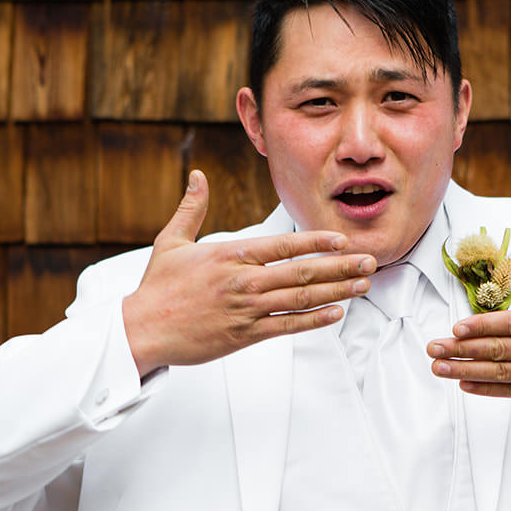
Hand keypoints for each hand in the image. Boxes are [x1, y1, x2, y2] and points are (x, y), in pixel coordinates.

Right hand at [122, 171, 374, 375]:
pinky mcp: (244, 334)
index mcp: (231, 254)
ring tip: (363, 284)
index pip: (284, 244)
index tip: (343, 239)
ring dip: (337, 291)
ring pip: (301, 298)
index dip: (318, 241)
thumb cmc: (157, 288)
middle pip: (302, 270)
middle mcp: (244, 280)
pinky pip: (287, 325)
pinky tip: (337, 313)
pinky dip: (314, 320)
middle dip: (341, 266)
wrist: (141, 330)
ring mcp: (246, 309)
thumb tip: (198, 175)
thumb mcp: (172, 242)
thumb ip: (191, 208)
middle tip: (370, 260)